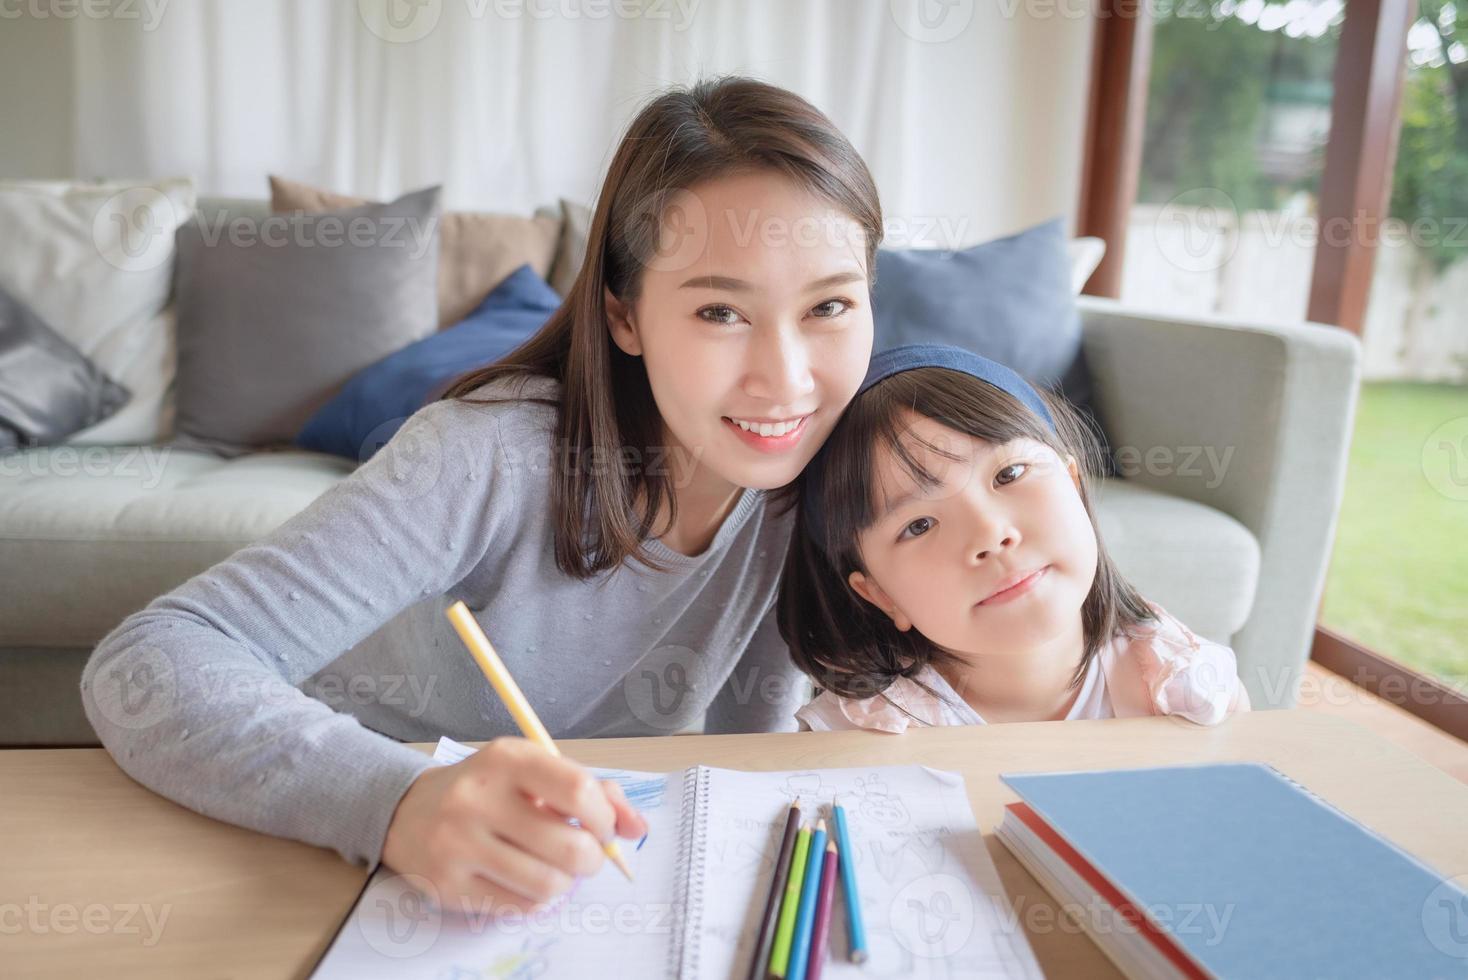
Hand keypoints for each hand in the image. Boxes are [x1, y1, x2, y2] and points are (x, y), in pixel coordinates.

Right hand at [380, 737, 647, 913]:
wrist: (407, 812)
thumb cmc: (488, 789)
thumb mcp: (534, 772)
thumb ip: (592, 791)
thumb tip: (637, 828)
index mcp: (506, 759)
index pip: (578, 790)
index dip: (605, 817)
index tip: (604, 828)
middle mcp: (478, 798)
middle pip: (569, 846)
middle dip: (592, 858)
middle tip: (585, 854)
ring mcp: (459, 844)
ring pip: (548, 884)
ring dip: (565, 882)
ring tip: (554, 867)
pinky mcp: (449, 885)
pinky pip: (520, 907)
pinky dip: (537, 899)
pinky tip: (526, 879)